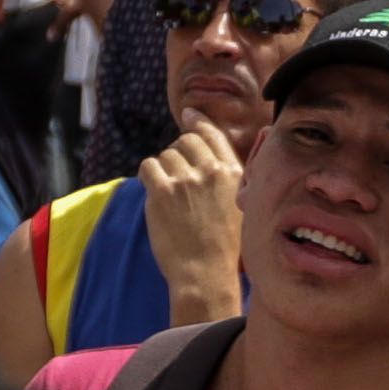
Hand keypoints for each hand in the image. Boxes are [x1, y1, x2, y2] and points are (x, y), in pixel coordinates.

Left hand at [139, 117, 246, 317]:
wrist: (206, 275)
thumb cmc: (224, 249)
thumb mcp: (240, 207)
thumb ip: (229, 180)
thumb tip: (212, 158)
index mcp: (233, 174)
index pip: (212, 134)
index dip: (197, 122)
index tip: (188, 114)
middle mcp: (211, 171)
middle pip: (185, 141)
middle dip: (178, 153)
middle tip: (177, 175)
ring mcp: (185, 179)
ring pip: (165, 155)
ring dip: (164, 170)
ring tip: (170, 195)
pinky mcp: (162, 191)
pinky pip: (148, 167)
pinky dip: (149, 177)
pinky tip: (155, 193)